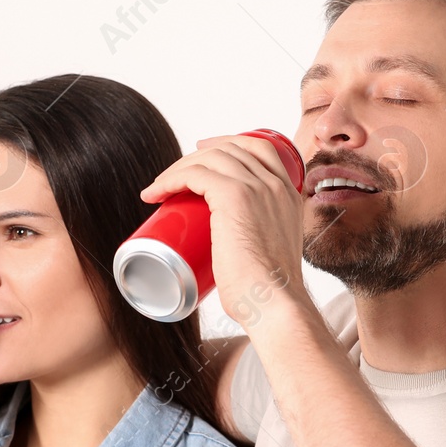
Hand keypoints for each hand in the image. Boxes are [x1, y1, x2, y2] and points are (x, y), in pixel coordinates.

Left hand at [138, 134, 308, 327]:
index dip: (228, 143)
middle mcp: (276, 184)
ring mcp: (257, 187)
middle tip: (175, 170)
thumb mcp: (272, 257)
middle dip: (198, 153)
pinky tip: (155, 192)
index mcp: (289, 195)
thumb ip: (260, 247)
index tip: (203, 153)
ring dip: (178, 168)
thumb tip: (234, 256)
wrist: (274, 303)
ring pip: (210, 158)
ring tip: (159, 187)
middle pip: (231, 147)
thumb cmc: (268, 293)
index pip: (260, 148)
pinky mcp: (234, 196)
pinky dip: (170, 179)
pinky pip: (194, 173)